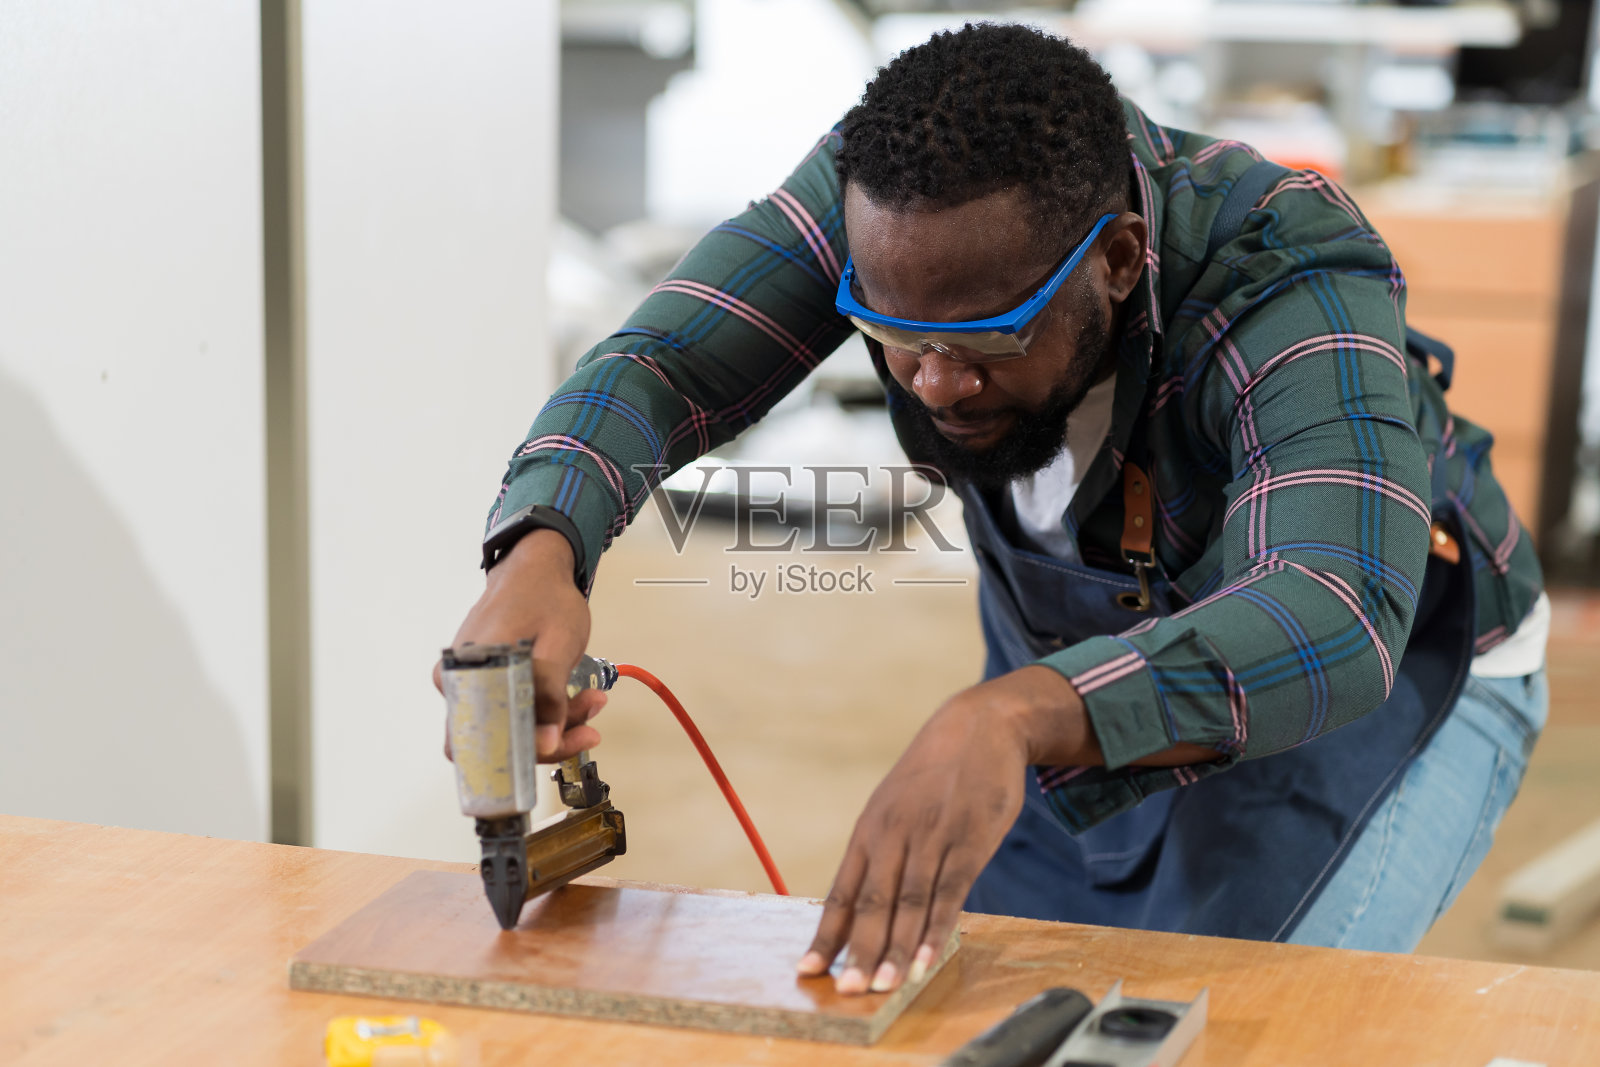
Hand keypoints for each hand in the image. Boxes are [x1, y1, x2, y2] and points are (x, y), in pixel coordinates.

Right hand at [433, 529, 605, 762]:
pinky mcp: (481, 683)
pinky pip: (510, 710)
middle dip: (550, 737)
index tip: (565, 743)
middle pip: (498, 738)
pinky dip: (544, 710)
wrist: (532, 570)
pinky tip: (573, 698)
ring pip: (508, 726)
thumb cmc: (543, 596)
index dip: (528, 750)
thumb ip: (550, 695)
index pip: (488, 738)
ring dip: (553, 722)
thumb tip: (547, 741)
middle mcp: (458, 681)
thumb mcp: (558, 644)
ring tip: (590, 701)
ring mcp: (467, 683)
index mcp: (471, 670)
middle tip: (589, 727)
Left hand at [797, 666, 1092, 994]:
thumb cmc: (933, 774)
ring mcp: (932, 838)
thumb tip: (864, 905)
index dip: (826, 933)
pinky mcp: (968, 842)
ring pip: (909, 904)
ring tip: (882, 987)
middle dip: (857, 952)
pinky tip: (927, 959)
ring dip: (896, 950)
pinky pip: (950, 893)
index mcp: (870, 830)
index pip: (842, 892)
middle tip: (846, 991)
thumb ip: (882, 853)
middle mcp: (895, 836)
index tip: (808, 968)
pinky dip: (937, 930)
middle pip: (871, 904)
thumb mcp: (895, 805)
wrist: (980, 727)